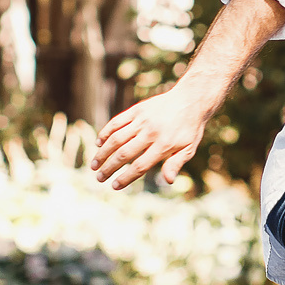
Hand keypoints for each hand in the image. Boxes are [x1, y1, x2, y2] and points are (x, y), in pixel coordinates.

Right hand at [94, 84, 214, 189]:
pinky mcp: (137, 110)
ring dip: (103, 153)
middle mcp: (150, 132)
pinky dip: (106, 132)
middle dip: (109, 168)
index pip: (140, 165)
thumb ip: (176, 164)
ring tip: (94, 165)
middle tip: (99, 178)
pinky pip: (117, 122)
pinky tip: (98, 143)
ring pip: (116, 138)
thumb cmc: (190, 128)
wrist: (191, 99)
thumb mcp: (189, 148)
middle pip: (124, 153)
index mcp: (164, 145)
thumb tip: (168, 181)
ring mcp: (142, 120)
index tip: (114, 186)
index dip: (126, 178)